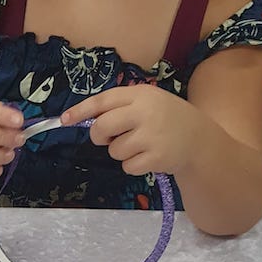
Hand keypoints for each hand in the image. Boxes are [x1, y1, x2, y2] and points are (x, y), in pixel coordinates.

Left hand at [61, 85, 203, 176]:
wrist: (197, 138)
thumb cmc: (165, 120)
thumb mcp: (147, 103)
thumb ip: (120, 108)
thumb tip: (85, 120)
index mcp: (140, 94)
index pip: (103, 101)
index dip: (81, 110)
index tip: (64, 120)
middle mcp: (145, 112)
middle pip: (102, 128)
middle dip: (100, 137)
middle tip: (110, 138)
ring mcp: (151, 135)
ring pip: (114, 150)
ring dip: (121, 152)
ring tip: (141, 145)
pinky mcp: (155, 157)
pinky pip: (127, 166)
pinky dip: (133, 166)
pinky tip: (148, 156)